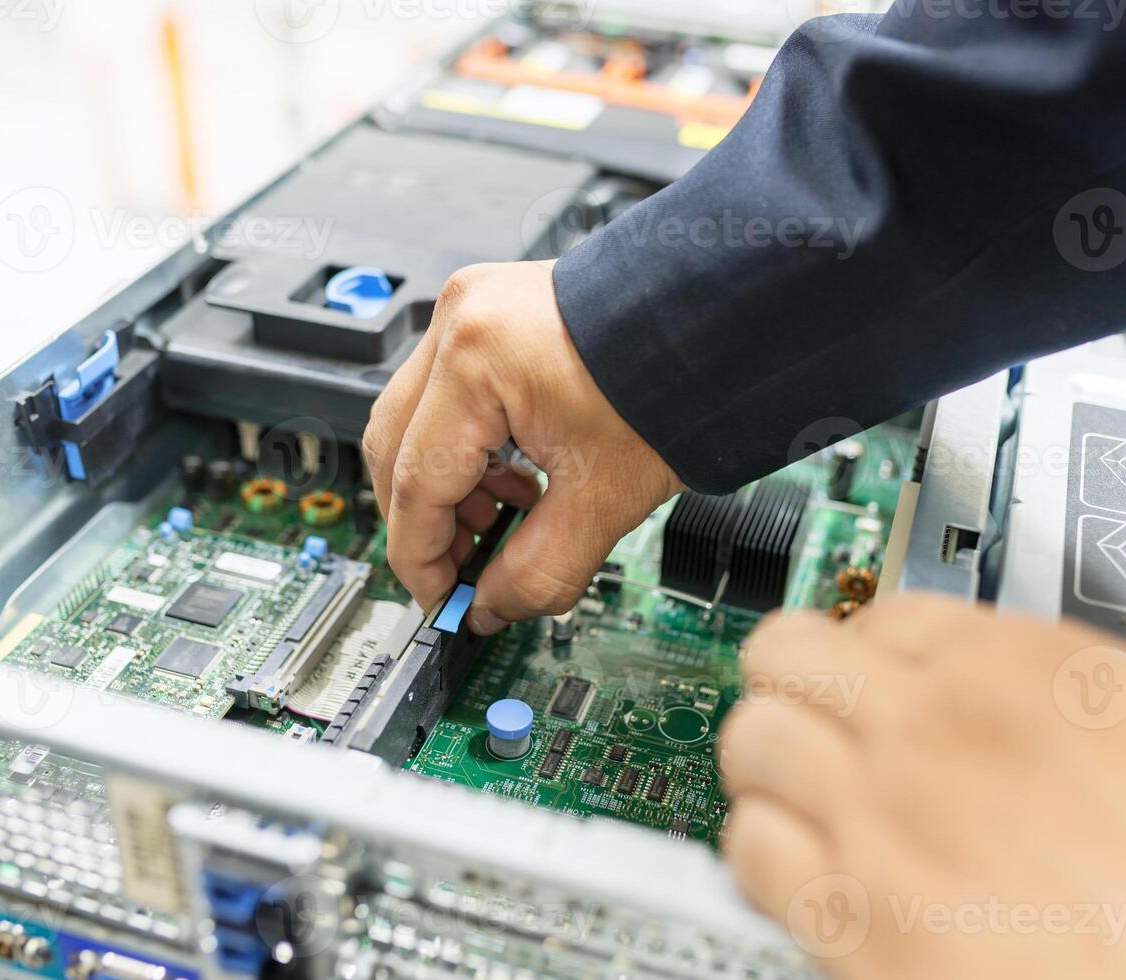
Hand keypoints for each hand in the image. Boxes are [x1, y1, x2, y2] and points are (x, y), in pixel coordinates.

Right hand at [363, 261, 682, 633]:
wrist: (728, 319)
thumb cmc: (682, 379)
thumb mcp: (606, 498)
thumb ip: (537, 570)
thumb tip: (491, 608)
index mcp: (476, 360)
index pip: (415, 483)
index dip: (422, 559)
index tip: (440, 600)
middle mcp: (460, 322)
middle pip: (397, 447)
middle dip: (427, 523)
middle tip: (462, 574)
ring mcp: (473, 308)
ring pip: (419, 420)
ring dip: (449, 485)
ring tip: (503, 523)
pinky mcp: (495, 313)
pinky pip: (451, 392)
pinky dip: (471, 447)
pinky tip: (518, 479)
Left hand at [719, 593, 1125, 979]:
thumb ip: (1041, 681)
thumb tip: (986, 683)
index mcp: (1008, 664)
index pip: (881, 612)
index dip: (874, 646)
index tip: (871, 674)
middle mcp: (928, 728)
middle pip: (786, 654)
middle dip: (795, 680)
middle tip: (816, 716)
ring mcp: (880, 820)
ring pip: (752, 743)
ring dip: (772, 762)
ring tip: (803, 794)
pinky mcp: (855, 920)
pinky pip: (752, 853)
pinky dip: (765, 850)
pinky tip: (807, 867)